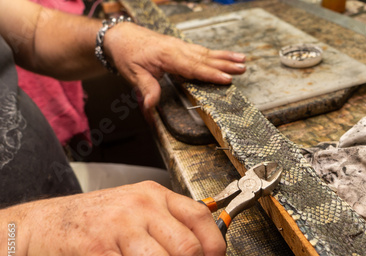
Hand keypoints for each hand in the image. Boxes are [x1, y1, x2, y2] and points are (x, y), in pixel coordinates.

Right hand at [2, 181, 225, 255]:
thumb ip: (166, 231)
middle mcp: (140, 209)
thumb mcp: (134, 215)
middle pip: (187, 252)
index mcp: (154, 196)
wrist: (38, 230)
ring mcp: (117, 230)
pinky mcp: (96, 255)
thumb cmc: (91, 226)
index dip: (215, 251)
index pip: (201, 219)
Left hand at [104, 22, 246, 108]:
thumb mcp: (133, 74)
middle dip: (225, 64)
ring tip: (242, 60)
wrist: (120, 36)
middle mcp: (177, 49)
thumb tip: (151, 107)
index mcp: (168, 56)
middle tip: (242, 68)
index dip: (211, 74)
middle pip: (205, 58)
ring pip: (206, 53)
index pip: (193, 67)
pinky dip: (216, 54)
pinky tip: (226, 56)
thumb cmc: (126, 54)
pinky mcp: (180, 47)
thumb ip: (146, 90)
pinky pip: (201, 51)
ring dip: (225, 57)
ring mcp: (180, 46)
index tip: (226, 79)